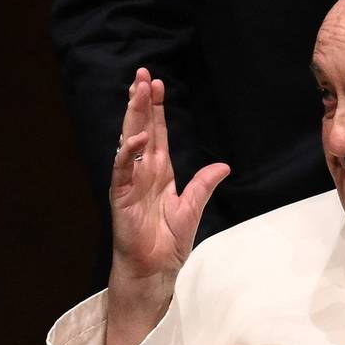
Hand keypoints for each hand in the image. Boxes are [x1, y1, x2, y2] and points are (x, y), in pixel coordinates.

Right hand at [110, 68, 230, 282]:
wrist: (154, 269)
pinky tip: (136, 138)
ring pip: (129, 142)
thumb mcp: (192, 209)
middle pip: (141, 129)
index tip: (157, 84)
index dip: (156, 109)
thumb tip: (223, 165)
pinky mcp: (121, 197)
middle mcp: (143, 173)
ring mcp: (130, 183)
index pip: (157, 133)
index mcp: (159, 173)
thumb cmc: (167, 243)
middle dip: (141, 102)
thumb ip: (203, 185)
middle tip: (142, 75)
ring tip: (136, 92)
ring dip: (133, 117)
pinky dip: (128, 154)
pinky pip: (122, 171)